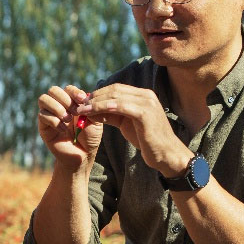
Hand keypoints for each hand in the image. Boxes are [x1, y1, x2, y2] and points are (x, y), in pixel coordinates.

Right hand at [37, 84, 101, 164]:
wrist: (83, 155)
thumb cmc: (90, 138)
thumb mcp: (95, 120)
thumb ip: (90, 107)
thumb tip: (83, 98)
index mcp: (71, 102)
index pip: (67, 89)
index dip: (74, 92)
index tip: (82, 100)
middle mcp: (58, 106)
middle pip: (53, 90)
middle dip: (65, 99)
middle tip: (75, 112)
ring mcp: (49, 116)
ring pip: (43, 99)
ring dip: (57, 107)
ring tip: (67, 119)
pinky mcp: (43, 127)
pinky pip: (42, 116)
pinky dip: (54, 121)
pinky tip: (63, 130)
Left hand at [75, 83, 189, 174]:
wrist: (166, 154)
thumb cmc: (146, 140)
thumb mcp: (125, 124)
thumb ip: (111, 115)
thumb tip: (90, 110)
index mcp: (143, 95)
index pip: (115, 88)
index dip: (97, 94)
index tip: (82, 102)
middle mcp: (146, 95)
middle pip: (114, 90)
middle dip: (94, 96)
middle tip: (77, 104)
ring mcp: (147, 102)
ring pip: (115, 96)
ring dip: (95, 102)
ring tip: (81, 109)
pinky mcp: (145, 113)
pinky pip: (121, 106)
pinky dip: (104, 108)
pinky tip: (93, 112)